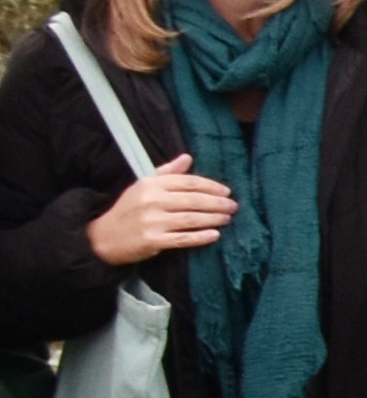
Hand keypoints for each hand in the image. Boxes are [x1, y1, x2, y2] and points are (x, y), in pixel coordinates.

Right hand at [87, 152, 232, 264]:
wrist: (103, 236)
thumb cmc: (128, 209)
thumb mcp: (143, 186)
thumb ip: (167, 173)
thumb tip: (188, 157)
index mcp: (151, 184)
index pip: (188, 182)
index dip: (211, 186)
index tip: (226, 191)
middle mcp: (152, 201)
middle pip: (193, 200)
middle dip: (217, 203)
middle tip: (233, 206)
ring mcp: (152, 221)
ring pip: (191, 218)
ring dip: (213, 218)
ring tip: (227, 218)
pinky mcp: (152, 240)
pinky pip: (183, 238)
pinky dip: (201, 237)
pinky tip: (215, 235)